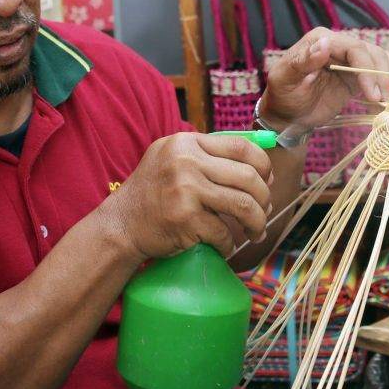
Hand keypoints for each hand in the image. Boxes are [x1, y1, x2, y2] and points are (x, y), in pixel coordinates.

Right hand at [94, 133, 271, 260]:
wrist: (121, 224)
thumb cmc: (153, 192)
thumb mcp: (172, 158)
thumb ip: (206, 154)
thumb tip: (259, 162)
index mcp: (187, 143)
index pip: (241, 146)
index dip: (263, 164)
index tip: (268, 180)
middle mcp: (186, 162)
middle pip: (248, 177)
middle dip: (264, 198)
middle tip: (265, 212)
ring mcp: (185, 190)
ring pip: (243, 205)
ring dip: (257, 223)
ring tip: (256, 232)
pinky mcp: (185, 219)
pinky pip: (224, 232)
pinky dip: (229, 243)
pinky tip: (225, 245)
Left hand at [260, 27, 388, 130]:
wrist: (287, 115)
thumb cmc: (283, 96)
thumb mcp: (286, 79)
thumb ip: (303, 61)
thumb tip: (326, 43)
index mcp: (320, 39)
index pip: (353, 48)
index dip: (367, 68)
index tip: (372, 93)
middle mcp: (337, 44)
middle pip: (371, 53)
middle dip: (380, 77)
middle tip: (381, 101)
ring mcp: (349, 60)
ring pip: (379, 60)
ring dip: (385, 81)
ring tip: (383, 103)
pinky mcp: (356, 75)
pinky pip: (377, 73)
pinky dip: (384, 85)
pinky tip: (381, 102)